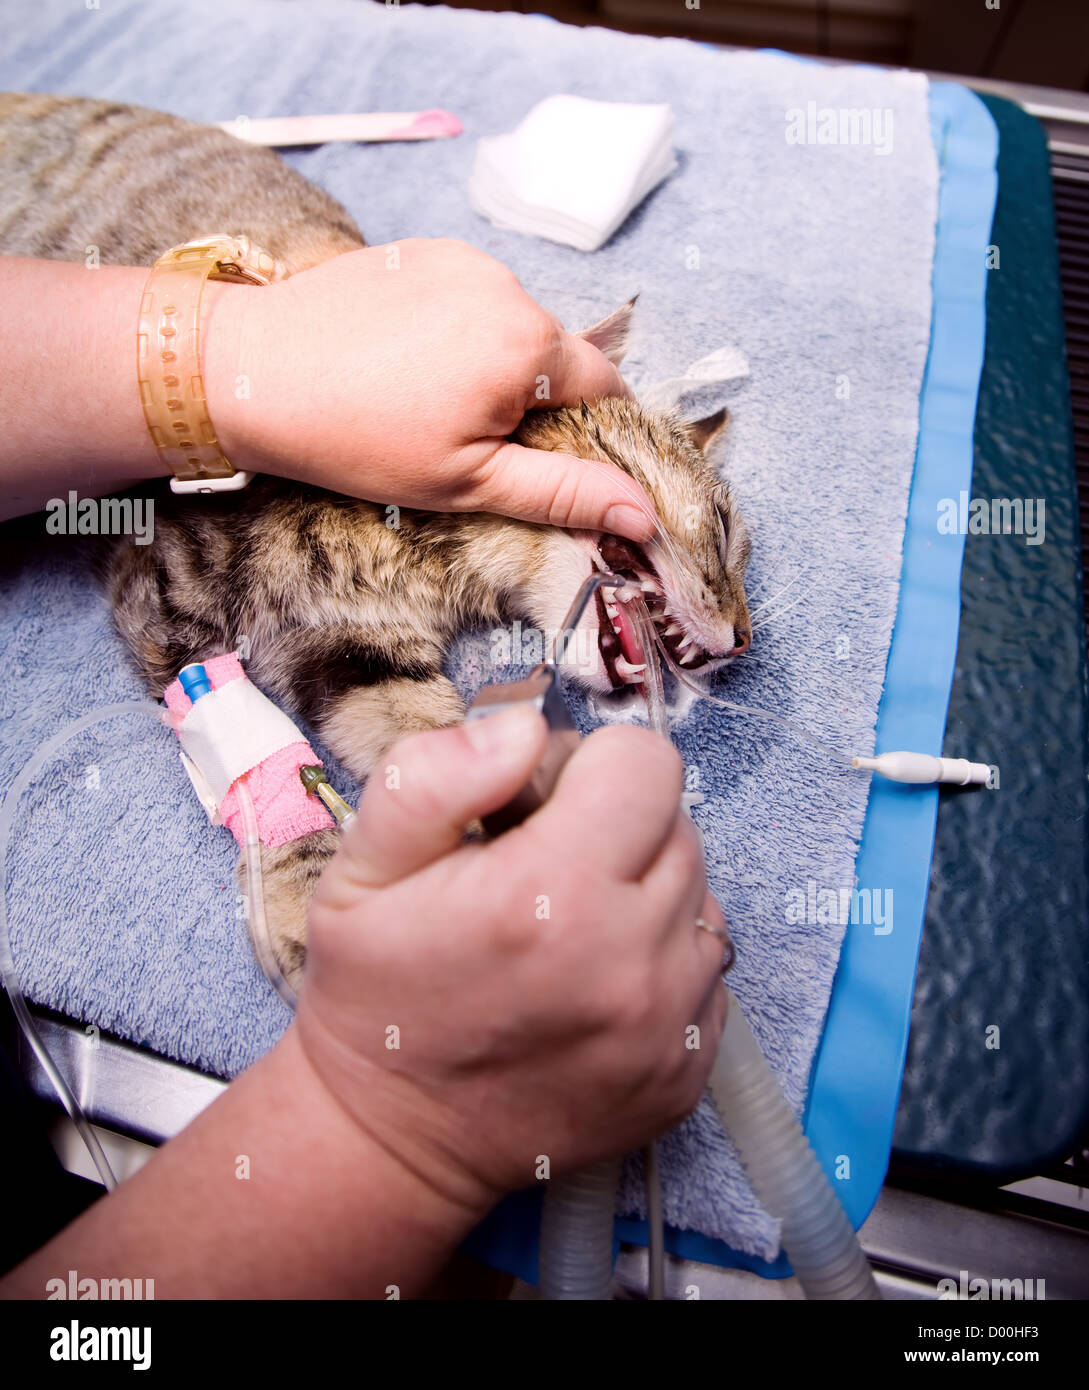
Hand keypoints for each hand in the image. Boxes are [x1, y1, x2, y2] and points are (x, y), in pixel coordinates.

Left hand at [205, 239, 654, 540]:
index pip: (604, 386)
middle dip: (530, 398)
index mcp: (529, 344)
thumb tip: (645, 514)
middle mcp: (508, 286)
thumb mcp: (469, 483)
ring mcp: (464, 260)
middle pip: (556, 355)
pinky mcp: (424, 249)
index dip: (586, 430)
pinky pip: (470, 296)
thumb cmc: (359, 440)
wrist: (251, 372)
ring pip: (512, 326)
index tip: (544, 458)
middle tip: (464, 440)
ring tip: (426, 400)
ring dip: (494, 362)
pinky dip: (457, 330)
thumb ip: (564, 493)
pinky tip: (407, 361)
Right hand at [294, 706, 728, 1212]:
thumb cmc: (374, 993)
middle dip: (618, 827)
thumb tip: (526, 728)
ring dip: (648, 894)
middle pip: (678, 826)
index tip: (540, 806)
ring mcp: (667, 1028)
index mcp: (550, 896)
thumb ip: (436, 776)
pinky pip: (708, 974)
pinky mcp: (687, 1074)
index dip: (589, 767)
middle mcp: (630, 963)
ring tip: (571, 929)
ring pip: (701, 899)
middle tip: (545, 868)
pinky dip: (663, 962)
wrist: (390, 1140)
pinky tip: (595, 984)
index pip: (647, 764)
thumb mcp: (360, 867)